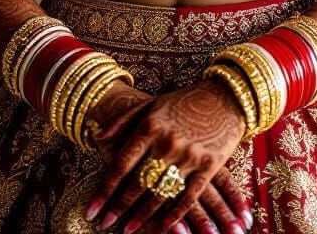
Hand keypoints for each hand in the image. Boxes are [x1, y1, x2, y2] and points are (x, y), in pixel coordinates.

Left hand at [85, 78, 251, 233]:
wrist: (225, 96)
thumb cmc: (184, 101)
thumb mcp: (152, 104)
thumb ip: (123, 120)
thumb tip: (97, 137)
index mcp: (149, 126)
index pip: (121, 164)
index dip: (105, 190)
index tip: (92, 209)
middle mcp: (167, 142)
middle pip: (138, 182)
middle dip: (120, 206)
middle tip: (105, 224)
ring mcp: (189, 154)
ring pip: (161, 192)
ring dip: (143, 215)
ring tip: (128, 230)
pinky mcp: (209, 164)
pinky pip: (190, 195)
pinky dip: (175, 213)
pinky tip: (163, 227)